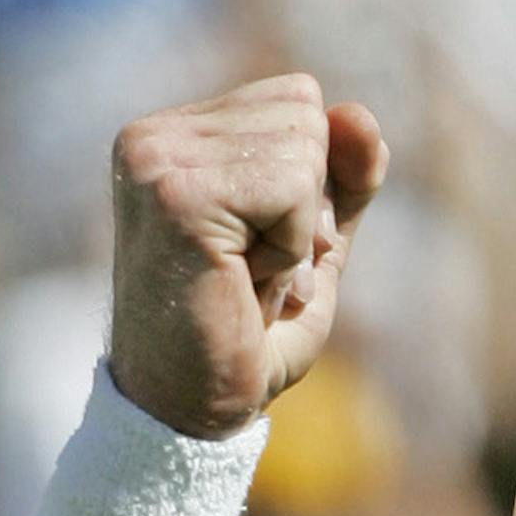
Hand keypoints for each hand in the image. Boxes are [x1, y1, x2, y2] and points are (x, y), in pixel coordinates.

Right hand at [108, 75, 387, 440]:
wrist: (191, 416)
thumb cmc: (245, 341)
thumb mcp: (311, 248)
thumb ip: (341, 181)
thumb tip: (361, 116)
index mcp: (175, 138)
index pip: (297, 99)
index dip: (311, 186)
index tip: (261, 252)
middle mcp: (154, 137)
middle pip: (304, 113)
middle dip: (307, 208)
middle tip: (254, 274)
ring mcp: (157, 159)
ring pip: (304, 148)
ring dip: (297, 235)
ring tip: (245, 282)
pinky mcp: (177, 194)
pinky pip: (293, 187)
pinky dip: (291, 250)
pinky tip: (243, 286)